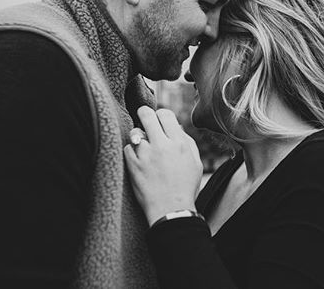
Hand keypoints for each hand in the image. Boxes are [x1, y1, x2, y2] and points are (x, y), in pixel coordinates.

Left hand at [124, 106, 202, 225]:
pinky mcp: (133, 165)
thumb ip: (187, 142)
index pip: (165, 114)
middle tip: (144, 118)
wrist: (171, 209)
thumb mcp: (195, 163)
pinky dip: (132, 151)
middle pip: (146, 115)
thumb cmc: (186, 187)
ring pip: (134, 132)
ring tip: (142, 144)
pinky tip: (138, 159)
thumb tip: (176, 127)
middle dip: (144, 114)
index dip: (161, 114)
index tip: (159, 119)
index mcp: (179, 143)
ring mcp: (145, 154)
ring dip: (138, 136)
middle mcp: (162, 145)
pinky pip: (127, 148)